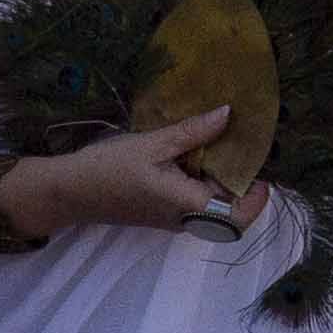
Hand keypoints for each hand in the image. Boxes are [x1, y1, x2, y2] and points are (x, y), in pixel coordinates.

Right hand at [45, 109, 238, 236]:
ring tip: (222, 145)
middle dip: (242, 183)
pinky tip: (195, 154)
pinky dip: (203, 182)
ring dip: (222, 181)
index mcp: (187, 204)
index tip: (263, 170)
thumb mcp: (152, 144)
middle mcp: (186, 218)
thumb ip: (192, 132)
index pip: (238, 217)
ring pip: (213, 206)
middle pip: (230, 211)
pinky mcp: (163, 212)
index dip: (257, 198)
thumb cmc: (108, 169)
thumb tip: (228, 114)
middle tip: (244, 149)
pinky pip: (195, 202)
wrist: (69, 192)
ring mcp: (174, 218)